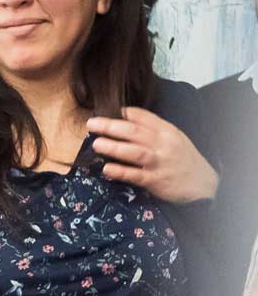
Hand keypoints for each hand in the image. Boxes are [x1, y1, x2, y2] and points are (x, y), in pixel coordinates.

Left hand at [87, 107, 218, 203]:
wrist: (203, 184)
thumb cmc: (183, 159)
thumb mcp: (174, 139)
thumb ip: (153, 130)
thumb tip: (125, 121)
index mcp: (167, 131)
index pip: (144, 117)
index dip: (124, 113)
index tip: (108, 111)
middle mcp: (163, 144)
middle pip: (135, 133)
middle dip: (111, 127)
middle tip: (92, 124)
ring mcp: (160, 162)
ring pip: (135, 152)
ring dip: (114, 147)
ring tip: (97, 143)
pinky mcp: (156, 180)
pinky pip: (136, 175)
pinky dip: (121, 172)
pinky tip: (107, 169)